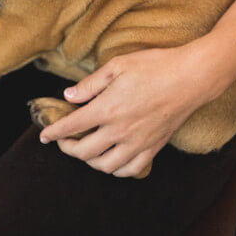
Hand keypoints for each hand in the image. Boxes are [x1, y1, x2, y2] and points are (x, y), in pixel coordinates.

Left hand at [38, 45, 202, 177]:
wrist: (190, 78)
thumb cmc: (155, 66)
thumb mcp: (118, 65)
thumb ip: (90, 84)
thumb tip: (69, 95)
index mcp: (107, 108)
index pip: (72, 126)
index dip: (54, 132)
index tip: (45, 135)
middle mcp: (119, 131)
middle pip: (84, 151)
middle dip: (67, 148)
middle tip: (63, 141)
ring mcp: (137, 143)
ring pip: (105, 166)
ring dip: (90, 161)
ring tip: (86, 150)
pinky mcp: (153, 148)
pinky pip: (130, 170)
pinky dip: (116, 169)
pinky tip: (112, 160)